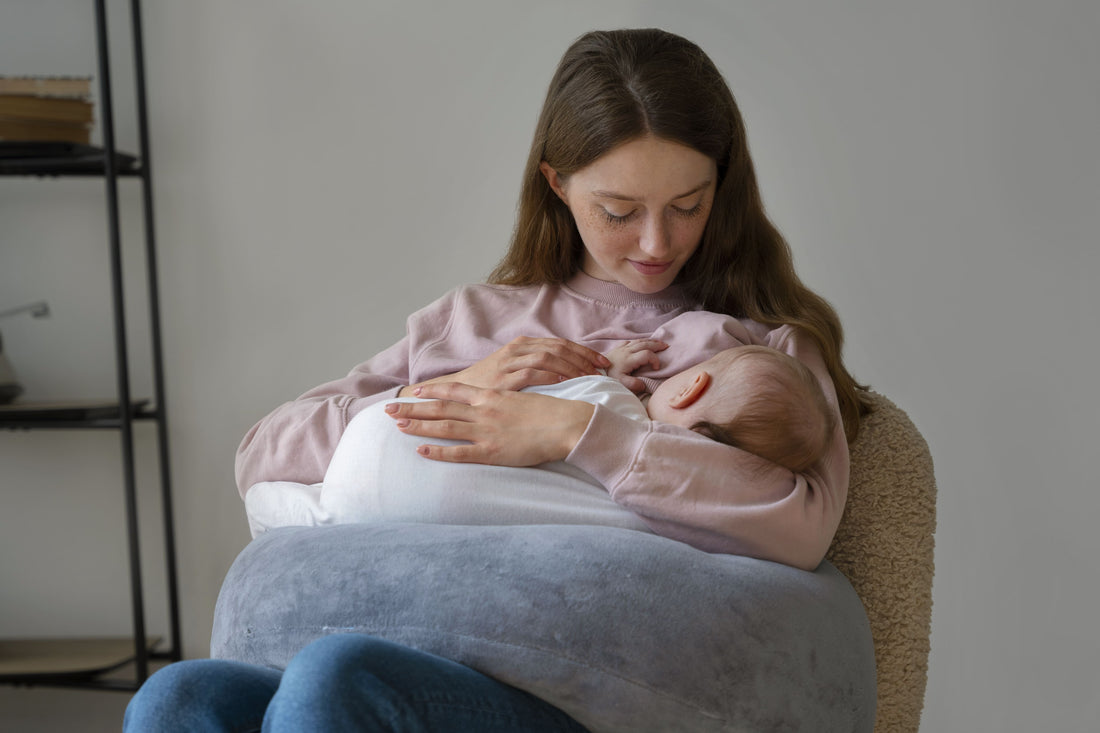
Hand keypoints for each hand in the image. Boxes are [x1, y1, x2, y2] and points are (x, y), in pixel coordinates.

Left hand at [385, 382, 594, 464]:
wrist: (566, 424)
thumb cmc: (551, 411)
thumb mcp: (523, 398)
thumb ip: (505, 400)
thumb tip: (497, 401)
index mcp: (492, 395)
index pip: (455, 391)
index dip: (432, 392)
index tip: (414, 393)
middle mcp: (483, 410)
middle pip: (441, 409)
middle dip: (414, 409)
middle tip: (389, 409)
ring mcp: (486, 431)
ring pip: (444, 428)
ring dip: (419, 426)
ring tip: (398, 426)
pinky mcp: (492, 452)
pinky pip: (459, 453)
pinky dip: (439, 452)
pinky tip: (421, 451)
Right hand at [399, 336, 610, 395]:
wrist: (456, 393)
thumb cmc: (490, 386)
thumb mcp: (514, 371)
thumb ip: (538, 368)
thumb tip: (570, 374)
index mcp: (522, 345)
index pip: (560, 344)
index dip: (584, 351)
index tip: (603, 362)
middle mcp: (516, 350)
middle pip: (558, 349)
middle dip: (583, 359)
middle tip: (601, 371)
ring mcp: (508, 363)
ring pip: (548, 358)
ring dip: (571, 367)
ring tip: (589, 378)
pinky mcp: (502, 380)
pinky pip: (532, 373)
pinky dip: (551, 376)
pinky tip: (566, 382)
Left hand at [605, 339, 667, 393]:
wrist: (594, 371)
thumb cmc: (609, 378)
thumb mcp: (621, 383)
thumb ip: (633, 384)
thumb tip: (644, 385)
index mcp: (629, 359)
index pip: (647, 354)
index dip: (654, 359)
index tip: (656, 368)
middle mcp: (626, 351)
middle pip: (645, 344)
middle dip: (656, 345)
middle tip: (666, 346)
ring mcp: (622, 348)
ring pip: (639, 341)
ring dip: (650, 341)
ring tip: (659, 342)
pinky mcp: (618, 348)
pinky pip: (631, 341)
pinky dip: (640, 340)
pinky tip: (644, 342)